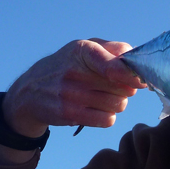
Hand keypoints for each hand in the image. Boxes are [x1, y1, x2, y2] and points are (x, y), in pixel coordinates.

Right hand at [2, 39, 145, 137]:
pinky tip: (96, 109)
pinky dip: (107, 116)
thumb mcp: (85, 48)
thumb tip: (135, 56)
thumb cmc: (67, 66)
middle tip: (112, 85)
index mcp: (81, 50)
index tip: (140, 80)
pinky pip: (108, 120)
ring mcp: (71, 95)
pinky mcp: (70, 114)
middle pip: (124, 88)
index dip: (131, 74)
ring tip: (102, 96)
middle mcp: (75, 72)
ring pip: (119, 105)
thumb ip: (113, 49)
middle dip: (125, 88)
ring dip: (117, 103)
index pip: (113, 65)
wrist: (29, 91)